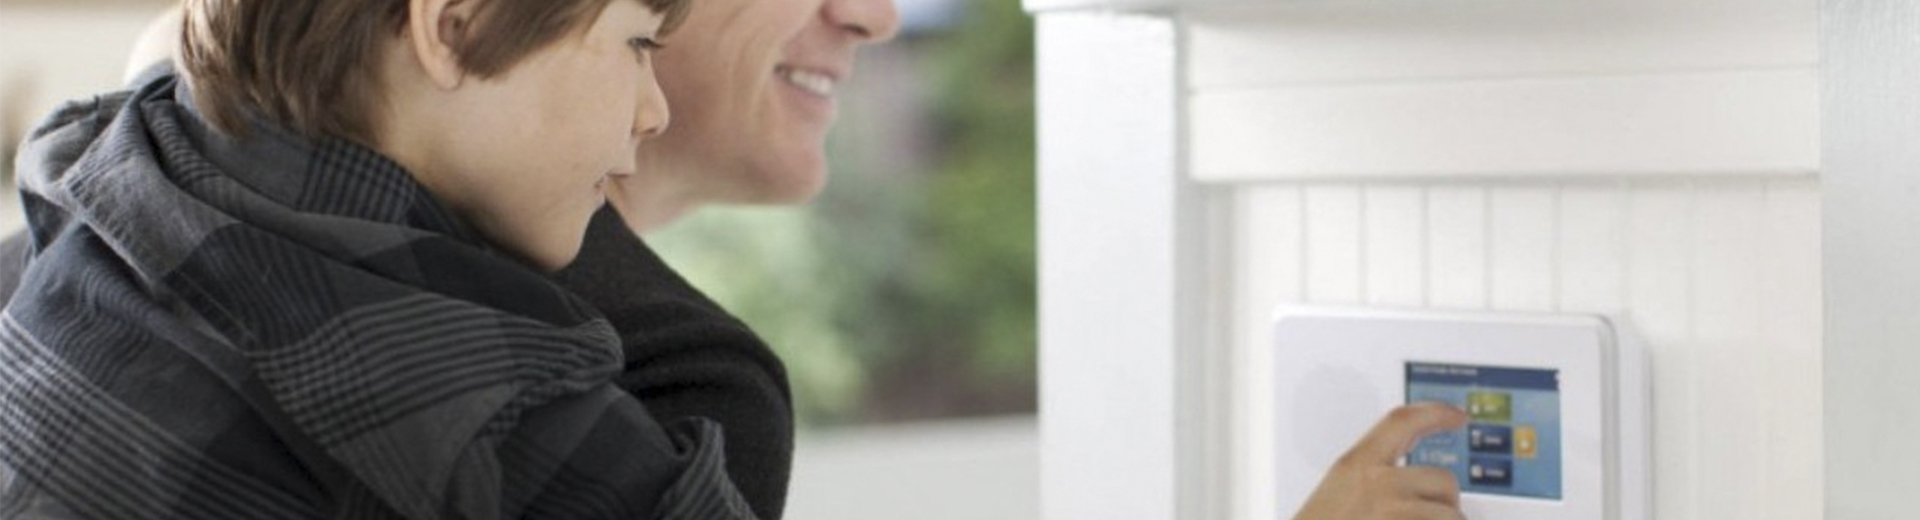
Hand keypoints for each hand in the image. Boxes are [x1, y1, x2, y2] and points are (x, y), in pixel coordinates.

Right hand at [1292, 402, 1470, 519]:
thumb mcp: (1338, 496)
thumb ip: (1372, 482)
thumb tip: (1422, 484)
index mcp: (1355, 467)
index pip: (1402, 422)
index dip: (1434, 413)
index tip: (1457, 415)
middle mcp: (1377, 485)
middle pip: (1444, 481)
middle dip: (1445, 504)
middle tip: (1426, 518)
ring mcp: (1395, 514)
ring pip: (1453, 516)